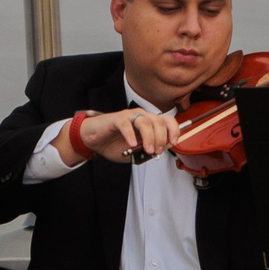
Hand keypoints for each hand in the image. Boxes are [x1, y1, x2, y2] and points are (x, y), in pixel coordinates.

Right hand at [58, 107, 181, 165]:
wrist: (94, 140)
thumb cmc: (115, 144)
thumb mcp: (135, 152)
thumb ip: (147, 152)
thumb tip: (158, 153)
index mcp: (149, 123)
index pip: (167, 121)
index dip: (174, 130)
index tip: (174, 142)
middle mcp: (142, 116)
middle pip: (158, 122)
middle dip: (161, 138)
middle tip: (157, 152)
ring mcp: (129, 116)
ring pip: (145, 122)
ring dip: (150, 137)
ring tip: (148, 150)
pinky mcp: (116, 119)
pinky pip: (126, 124)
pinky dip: (130, 134)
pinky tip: (131, 144)